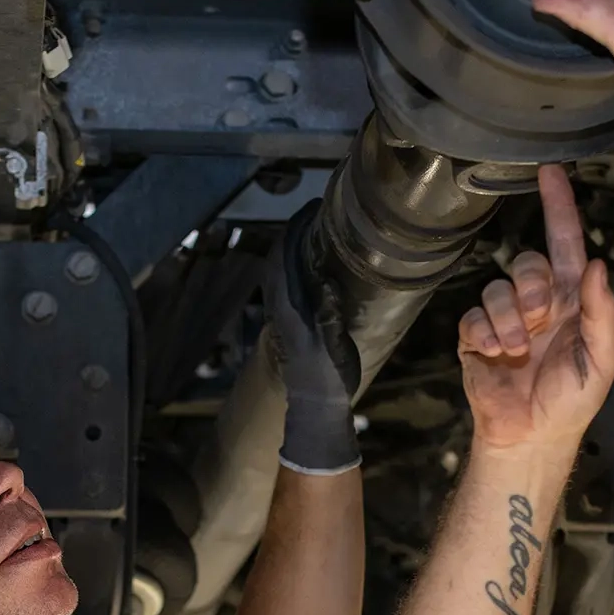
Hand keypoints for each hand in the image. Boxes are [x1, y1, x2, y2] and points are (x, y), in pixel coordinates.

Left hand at [271, 199, 363, 473]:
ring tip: (314, 229)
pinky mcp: (290, 321)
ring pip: (281, 269)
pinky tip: (313, 260)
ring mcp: (284, 314)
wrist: (315, 406)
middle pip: (280, 258)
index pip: (286, 258)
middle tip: (315, 211)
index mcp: (291, 309)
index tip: (312, 208)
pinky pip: (288, 281)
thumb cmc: (328, 379)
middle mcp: (282, 307)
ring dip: (294, 246)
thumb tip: (326, 282)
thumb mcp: (333, 347)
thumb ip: (329, 316)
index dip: (296, 230)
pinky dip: (297, 262)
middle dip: (294, 232)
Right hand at [457, 164, 613, 452]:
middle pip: (527, 262)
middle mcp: (538, 302)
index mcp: (573, 301)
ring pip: (497, 288)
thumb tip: (601, 266)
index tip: (550, 172)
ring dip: (509, 320)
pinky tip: (496, 355)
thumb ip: (602, 313)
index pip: (566, 243)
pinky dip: (485, 334)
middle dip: (531, 286)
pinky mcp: (475, 336)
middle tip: (540, 318)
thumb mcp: (602, 361)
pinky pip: (474, 316)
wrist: (532, 436)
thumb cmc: (572, 401)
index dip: (559, 207)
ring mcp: (505, 318)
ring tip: (518, 350)